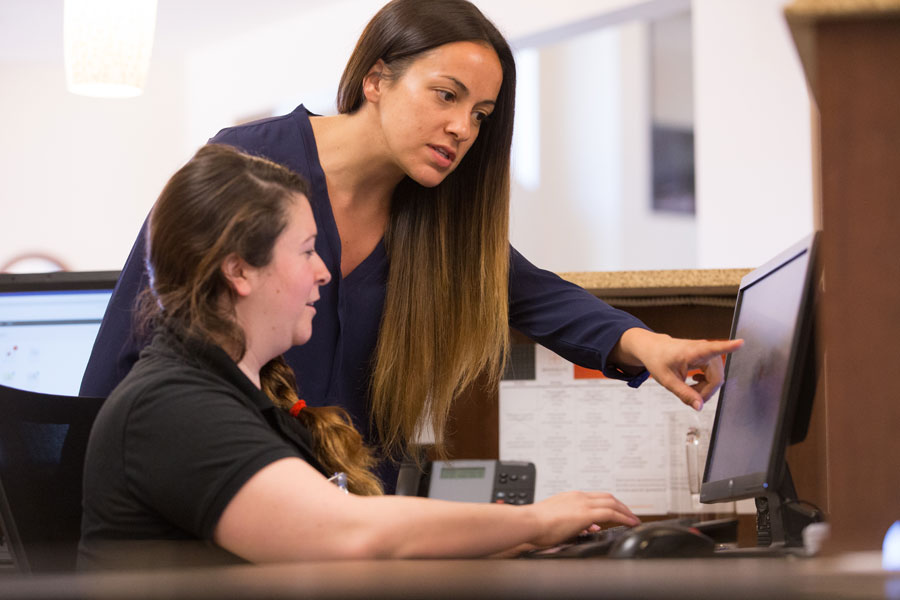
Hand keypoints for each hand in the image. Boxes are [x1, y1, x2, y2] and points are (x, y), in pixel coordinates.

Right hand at [525, 491, 639, 547]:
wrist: (529, 522)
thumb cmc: (536, 524)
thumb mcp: (557, 521)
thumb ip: (573, 523)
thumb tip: (588, 528)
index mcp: (571, 497)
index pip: (596, 497)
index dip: (610, 503)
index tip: (616, 511)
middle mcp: (579, 497)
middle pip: (608, 497)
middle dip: (621, 506)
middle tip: (629, 514)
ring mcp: (582, 503)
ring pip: (612, 503)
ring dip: (625, 511)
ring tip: (633, 519)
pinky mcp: (585, 513)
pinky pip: (611, 513)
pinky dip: (623, 517)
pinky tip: (630, 523)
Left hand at [614, 329, 743, 410]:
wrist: (653, 349)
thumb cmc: (658, 360)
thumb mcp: (667, 380)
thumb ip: (684, 394)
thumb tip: (699, 407)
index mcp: (694, 351)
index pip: (714, 348)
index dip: (728, 347)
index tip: (740, 342)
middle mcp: (704, 349)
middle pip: (716, 377)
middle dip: (706, 391)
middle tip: (690, 397)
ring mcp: (707, 352)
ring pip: (716, 377)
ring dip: (705, 387)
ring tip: (689, 388)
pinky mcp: (707, 356)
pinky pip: (714, 374)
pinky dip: (705, 382)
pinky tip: (694, 381)